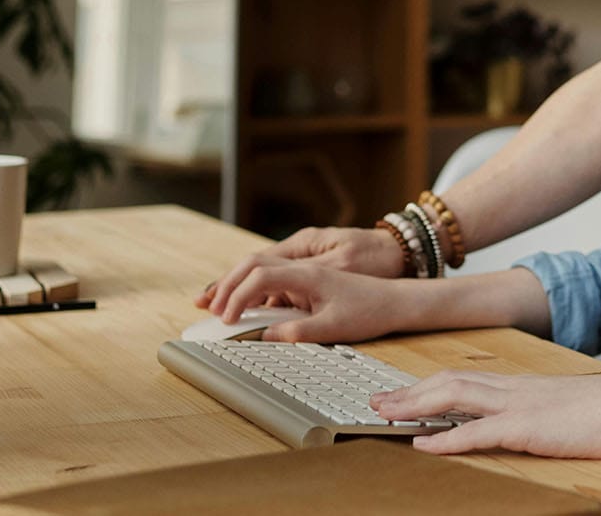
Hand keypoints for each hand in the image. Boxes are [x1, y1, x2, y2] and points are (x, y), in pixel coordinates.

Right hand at [203, 260, 409, 342]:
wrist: (396, 300)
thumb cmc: (370, 310)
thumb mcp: (335, 327)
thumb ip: (299, 331)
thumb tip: (265, 336)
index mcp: (309, 272)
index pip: (262, 274)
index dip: (238, 295)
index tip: (226, 319)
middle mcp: (304, 264)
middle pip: (254, 264)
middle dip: (226, 284)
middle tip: (203, 306)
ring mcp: (304, 270)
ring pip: (261, 270)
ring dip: (236, 285)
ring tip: (211, 304)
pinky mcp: (306, 280)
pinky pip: (272, 280)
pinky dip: (252, 291)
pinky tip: (240, 307)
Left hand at [372, 370, 600, 458]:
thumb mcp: (564, 407)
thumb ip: (539, 411)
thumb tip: (522, 421)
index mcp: (520, 385)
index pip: (463, 378)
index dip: (427, 385)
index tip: (401, 393)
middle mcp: (513, 388)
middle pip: (448, 382)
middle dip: (408, 392)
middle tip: (376, 402)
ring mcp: (518, 405)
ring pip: (454, 397)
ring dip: (414, 406)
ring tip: (385, 415)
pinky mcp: (528, 427)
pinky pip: (478, 431)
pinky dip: (445, 438)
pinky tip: (422, 445)